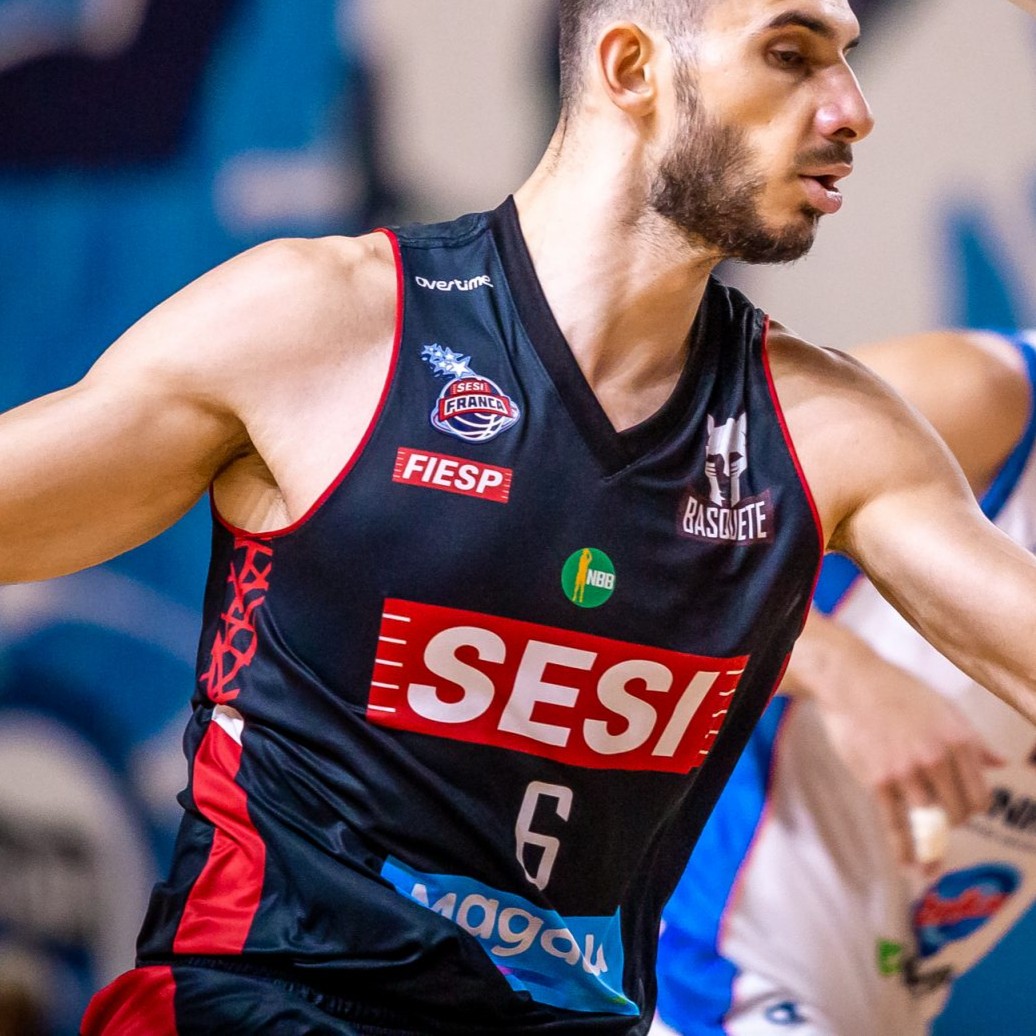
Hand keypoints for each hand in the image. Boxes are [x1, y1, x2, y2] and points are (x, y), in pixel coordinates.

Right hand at [785, 611, 1003, 868]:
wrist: (851, 680)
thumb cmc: (897, 690)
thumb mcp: (943, 707)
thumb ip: (972, 739)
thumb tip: (1000, 762)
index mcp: (959, 740)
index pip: (979, 796)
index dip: (972, 809)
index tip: (961, 813)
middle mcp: (937, 758)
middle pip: (958, 813)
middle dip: (950, 823)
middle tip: (939, 826)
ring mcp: (907, 771)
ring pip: (929, 822)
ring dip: (929, 844)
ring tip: (928, 866)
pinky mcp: (878, 780)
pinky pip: (896, 824)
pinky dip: (904, 850)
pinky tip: (909, 865)